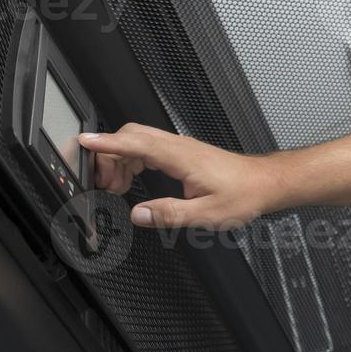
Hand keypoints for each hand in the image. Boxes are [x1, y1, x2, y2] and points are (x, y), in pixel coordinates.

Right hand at [78, 124, 275, 230]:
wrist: (265, 183)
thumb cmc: (243, 195)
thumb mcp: (206, 213)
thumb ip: (170, 214)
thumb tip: (139, 214)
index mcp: (180, 157)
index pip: (135, 143)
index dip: (107, 143)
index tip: (85, 142)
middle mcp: (178, 147)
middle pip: (132, 136)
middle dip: (109, 155)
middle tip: (101, 182)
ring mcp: (180, 147)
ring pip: (139, 141)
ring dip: (121, 159)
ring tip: (115, 186)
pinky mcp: (183, 153)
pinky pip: (150, 148)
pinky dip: (134, 160)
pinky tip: (133, 179)